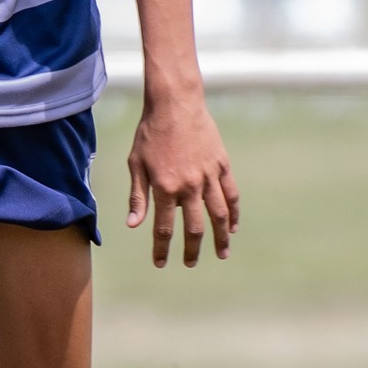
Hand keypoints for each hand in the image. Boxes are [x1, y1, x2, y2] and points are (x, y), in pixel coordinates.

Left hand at [127, 93, 239, 268]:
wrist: (174, 103)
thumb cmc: (150, 133)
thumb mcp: (136, 164)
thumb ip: (137, 196)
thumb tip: (133, 225)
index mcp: (165, 187)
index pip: (163, 228)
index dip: (161, 249)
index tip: (161, 263)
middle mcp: (189, 186)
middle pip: (193, 228)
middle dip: (191, 250)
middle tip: (190, 264)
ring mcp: (208, 176)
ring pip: (218, 215)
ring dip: (220, 237)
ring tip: (222, 253)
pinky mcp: (222, 165)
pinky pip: (231, 194)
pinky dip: (234, 213)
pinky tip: (233, 226)